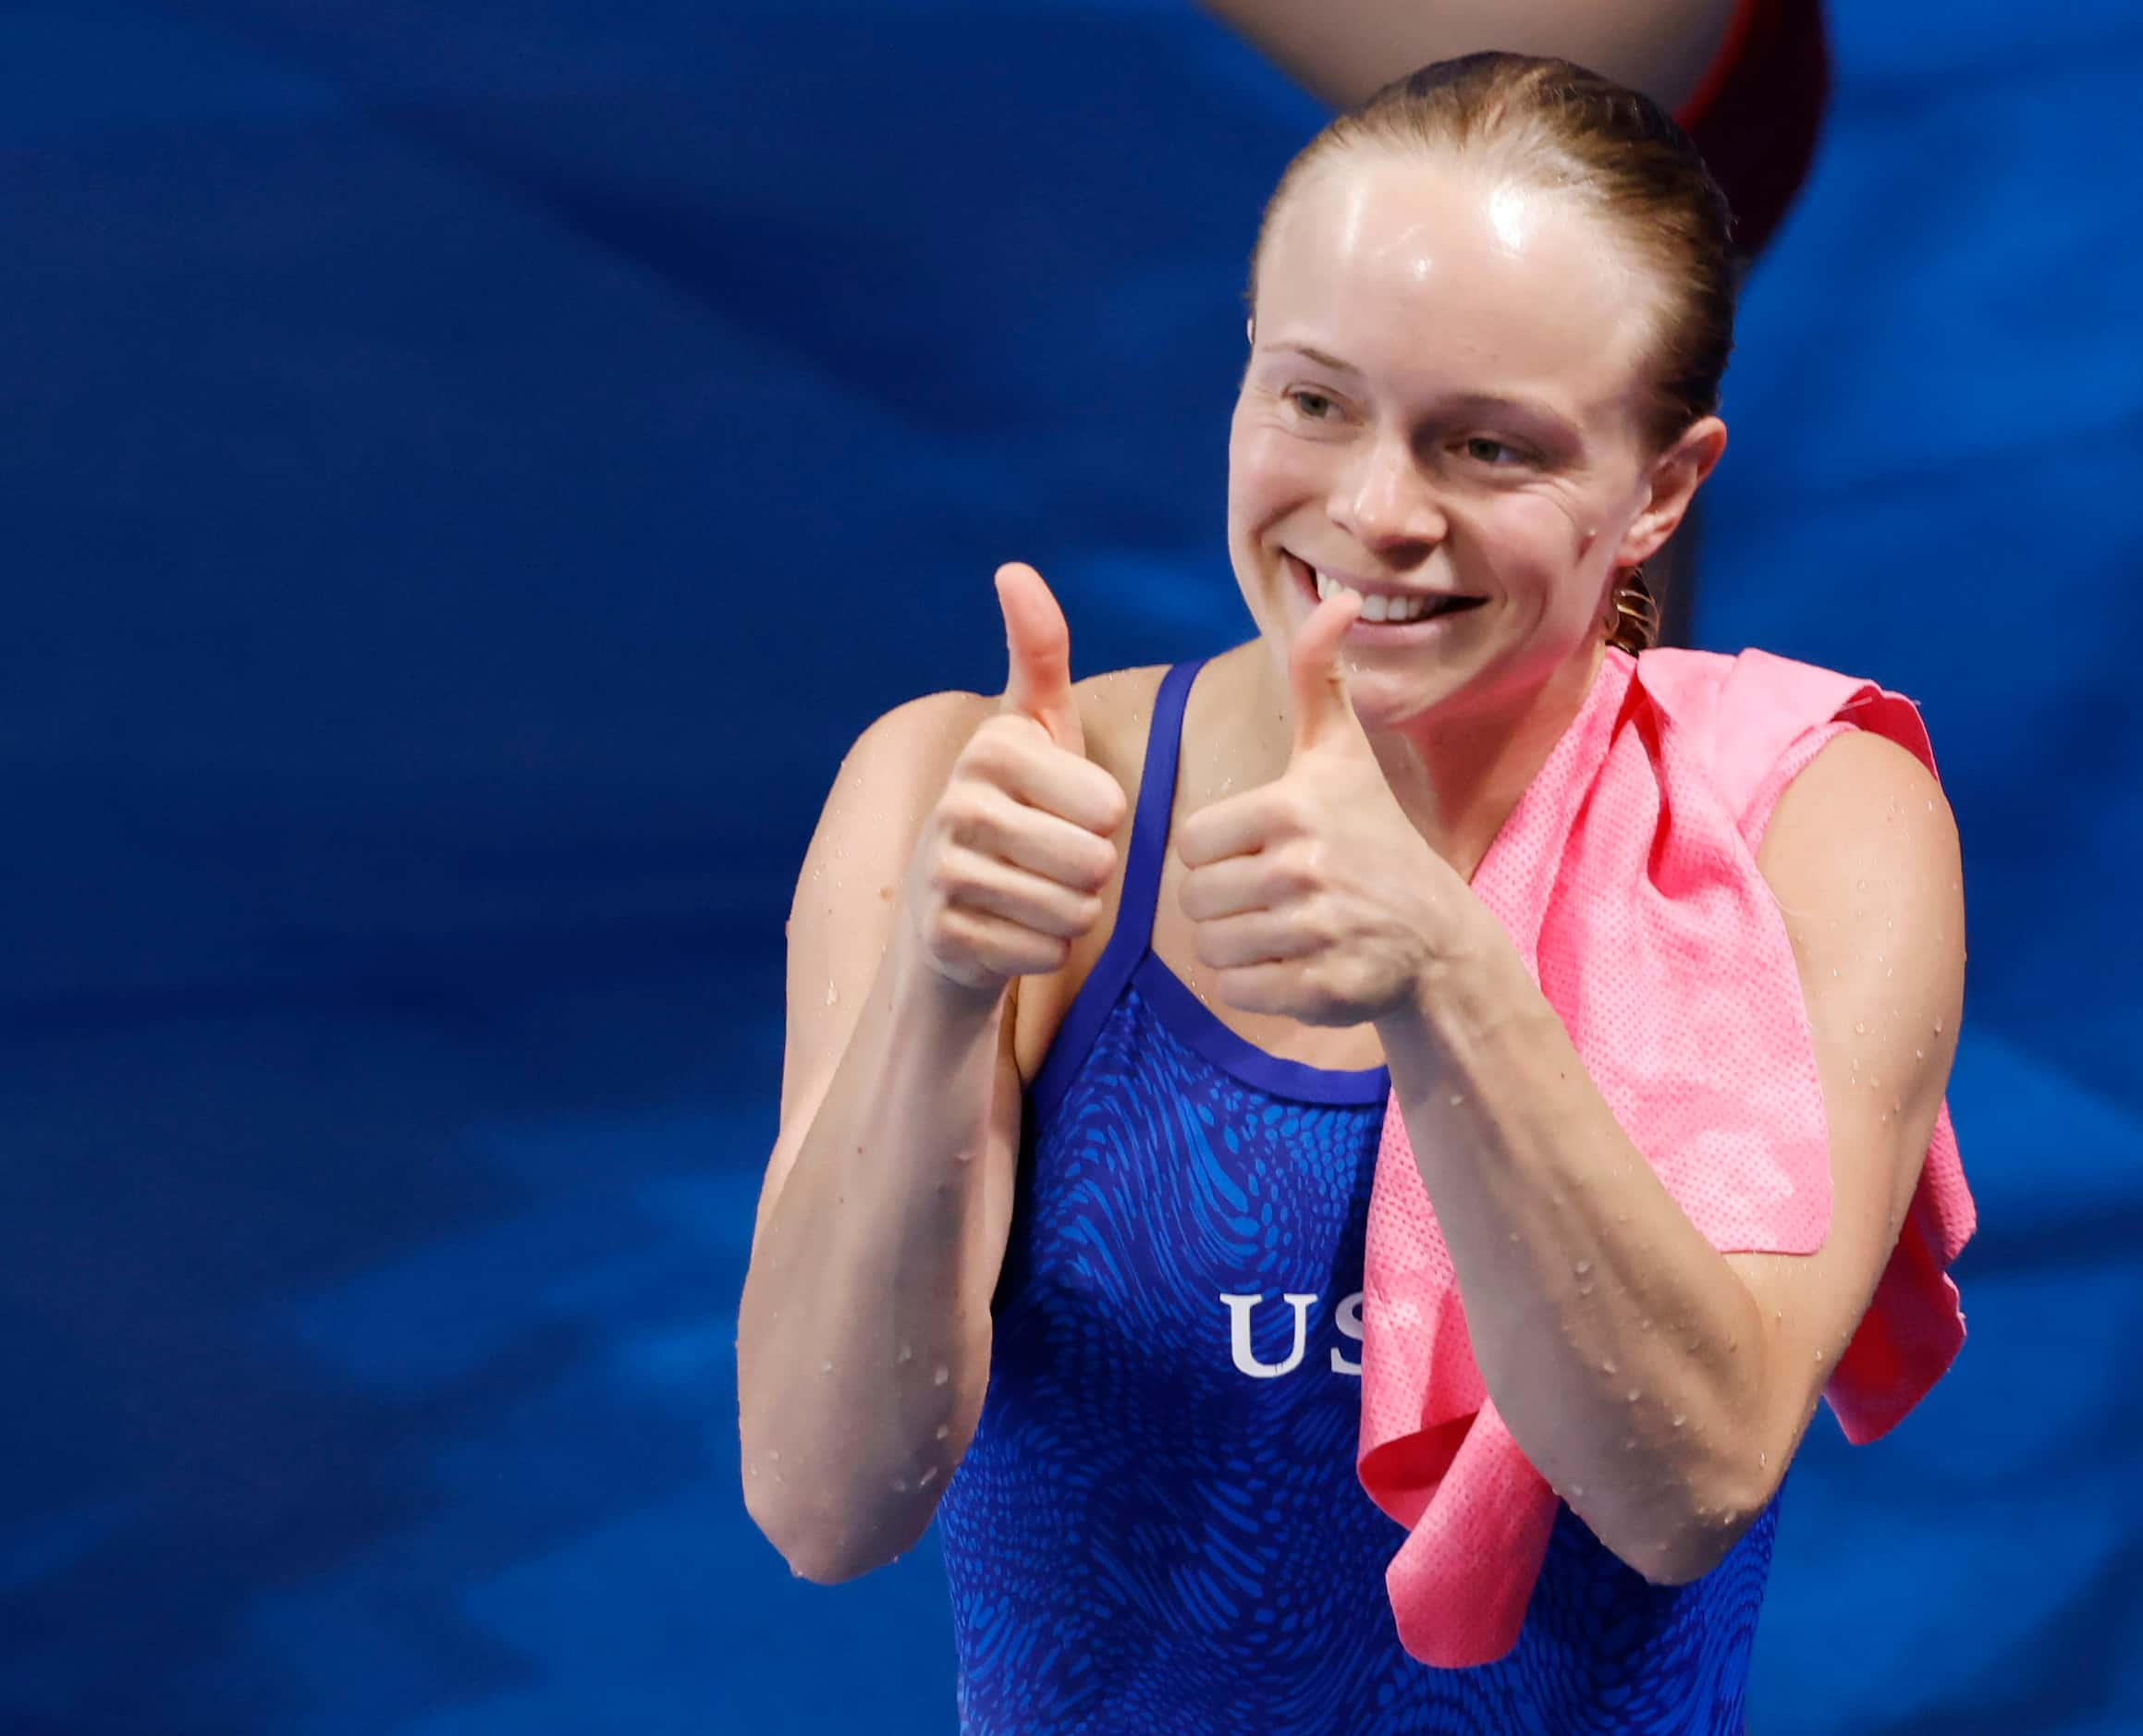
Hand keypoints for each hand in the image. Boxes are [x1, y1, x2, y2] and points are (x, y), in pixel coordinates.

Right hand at [903, 563, 1128, 994]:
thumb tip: (1013, 570)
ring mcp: (944, 872)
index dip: (1104, 820)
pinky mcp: (945, 935)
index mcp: (992, 747)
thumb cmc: (1018, 809)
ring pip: (1073, 912)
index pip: (1109, 806)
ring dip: (1071, 914)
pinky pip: (1045, 952)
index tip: (1064, 812)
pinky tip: (1012, 931)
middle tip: (1054, 862)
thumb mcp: (1038, 731)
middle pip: (1095, 863)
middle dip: (1093, 875)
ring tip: (1035, 894)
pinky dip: (1043, 950)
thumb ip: (1039, 653)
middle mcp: (958, 803)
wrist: (947, 908)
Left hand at [1175, 592, 1460, 1026]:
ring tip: (1282, 931)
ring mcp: (1316, 933)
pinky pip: (1237, 995)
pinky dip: (1255, 989)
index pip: (1191, 844)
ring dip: (1236, 948)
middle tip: (1272, 898)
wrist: (1435, 936)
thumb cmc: (1373, 837)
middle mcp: (1304, 868)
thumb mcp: (1342, 754)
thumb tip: (1342, 597)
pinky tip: (1294, 967)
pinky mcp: (1322, 990)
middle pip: (1195, 900)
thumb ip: (1319, 676)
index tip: (1262, 851)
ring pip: (1212, 950)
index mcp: (1292, 807)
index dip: (1218, 853)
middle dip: (1223, 905)